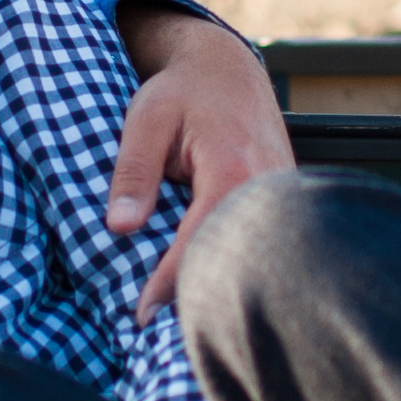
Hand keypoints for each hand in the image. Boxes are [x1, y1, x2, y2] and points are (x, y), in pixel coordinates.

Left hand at [109, 11, 293, 310]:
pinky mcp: (279, 204)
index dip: (171, 283)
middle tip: (162, 332)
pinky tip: (207, 286)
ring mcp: (280, 197)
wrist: (227, 68)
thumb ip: (134, 171)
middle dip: (200, 296)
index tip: (143, 314)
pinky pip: (258, 244)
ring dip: (220, 283)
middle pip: (236, 259)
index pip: (201, 241)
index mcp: (233, 168)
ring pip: (253, 256)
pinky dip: (233, 264)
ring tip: (186, 320)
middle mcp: (267, 186)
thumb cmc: (184, 91)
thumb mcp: (147, 118)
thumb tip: (121, 228)